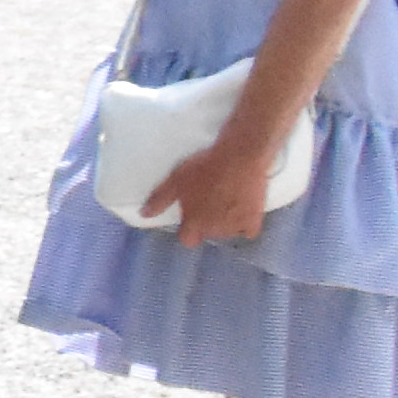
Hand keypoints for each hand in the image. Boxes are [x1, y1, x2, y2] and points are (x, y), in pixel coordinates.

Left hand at [141, 134, 274, 249]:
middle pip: (208, 234)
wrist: (239, 158)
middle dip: (207, 222)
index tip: (191, 216)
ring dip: (226, 222)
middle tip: (210, 201)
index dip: (188, 230)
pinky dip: (246, 223)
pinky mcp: (254, 221)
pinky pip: (248, 230)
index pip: (188, 240)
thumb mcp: (175, 180)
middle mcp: (214, 231)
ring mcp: (235, 228)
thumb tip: (143, 215)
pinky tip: (243, 209)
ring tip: (227, 201)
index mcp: (194, 224)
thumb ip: (160, 200)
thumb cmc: (204, 168)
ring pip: (228, 232)